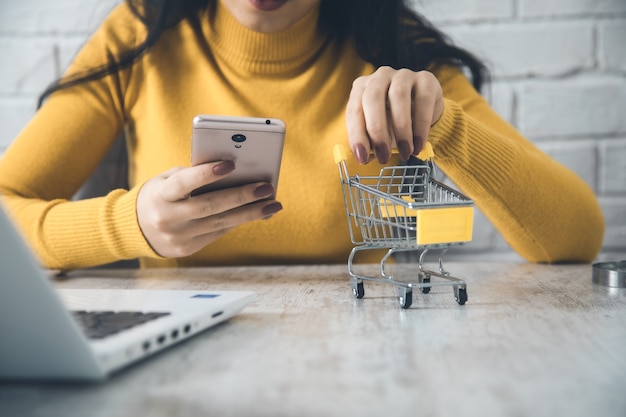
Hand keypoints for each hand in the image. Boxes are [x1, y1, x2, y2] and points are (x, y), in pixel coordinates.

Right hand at [136, 160, 281, 257]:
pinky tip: (256, 212)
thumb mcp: (167, 180)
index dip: (206, 174)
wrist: (135, 229)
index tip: (230, 165)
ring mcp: (178, 237)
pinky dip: (237, 221)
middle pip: (210, 206)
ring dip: (250, 213)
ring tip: (272, 204)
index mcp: (160, 195)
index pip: (184, 183)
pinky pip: (217, 232)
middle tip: (266, 188)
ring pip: (220, 223)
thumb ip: (193, 176)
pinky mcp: (187, 249)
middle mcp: (168, 218)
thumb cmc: (159, 195)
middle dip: (242, 196)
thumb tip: (234, 173)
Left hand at [346, 66, 443, 163]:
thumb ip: (368, 143)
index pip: (354, 110)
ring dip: (401, 130)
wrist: (423, 112)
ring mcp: (403, 76)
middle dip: (377, 131)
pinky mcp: (426, 79)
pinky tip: (419, 143)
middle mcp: (380, 77)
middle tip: (384, 156)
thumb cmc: (393, 122)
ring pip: (398, 97)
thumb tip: (364, 157)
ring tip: (405, 151)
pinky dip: (421, 125)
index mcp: (361, 88)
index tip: (362, 157)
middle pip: (373, 98)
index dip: (356, 135)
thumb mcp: (377, 133)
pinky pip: (423, 100)